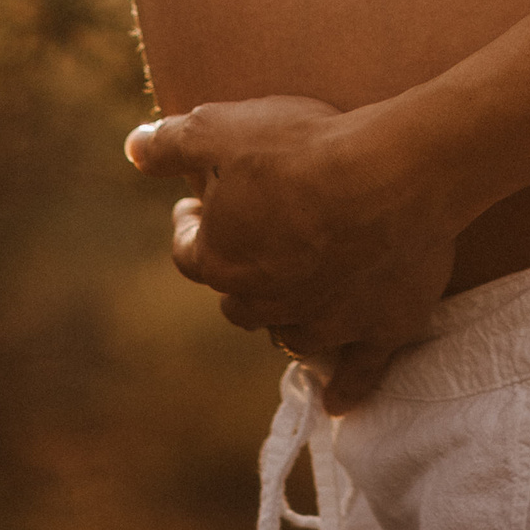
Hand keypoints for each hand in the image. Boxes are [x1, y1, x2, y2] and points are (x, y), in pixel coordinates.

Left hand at [126, 96, 459, 413]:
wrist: (394, 175)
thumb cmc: (305, 148)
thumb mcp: (222, 128)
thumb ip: (172, 143)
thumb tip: (135, 148)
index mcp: (222, 261)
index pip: (188, 252)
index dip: (191, 225)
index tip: (198, 204)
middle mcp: (265, 304)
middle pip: (239, 300)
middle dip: (242, 271)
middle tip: (259, 236)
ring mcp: (324, 324)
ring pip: (291, 335)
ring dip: (288, 317)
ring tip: (299, 292)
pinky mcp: (379, 330)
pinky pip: (357, 373)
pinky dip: (347, 387)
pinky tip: (337, 401)